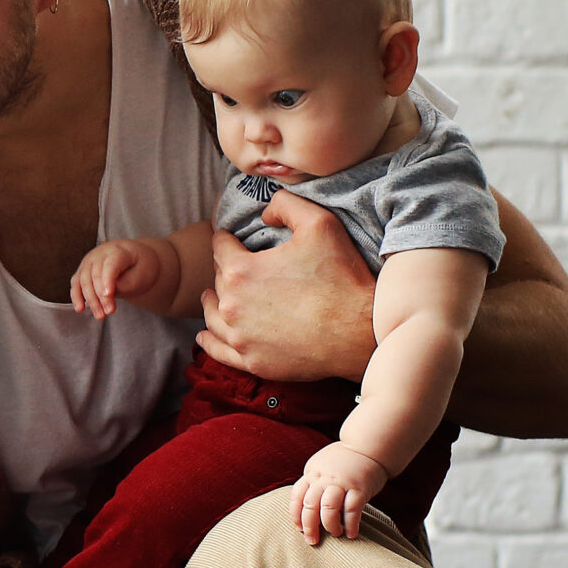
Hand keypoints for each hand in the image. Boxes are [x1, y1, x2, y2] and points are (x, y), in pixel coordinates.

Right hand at [70, 239, 160, 318]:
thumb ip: (126, 283)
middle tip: (110, 312)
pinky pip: (76, 283)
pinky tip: (79, 309)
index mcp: (119, 250)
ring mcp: (89, 260)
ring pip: (84, 280)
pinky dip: (76, 296)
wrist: (135, 258)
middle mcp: (100, 253)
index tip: (109, 295)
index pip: (110, 265)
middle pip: (96, 275)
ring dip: (90, 300)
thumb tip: (107, 294)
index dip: (108, 280)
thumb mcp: (142, 274)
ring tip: (100, 315)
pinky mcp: (83, 270)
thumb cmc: (140, 266)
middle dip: (101, 296)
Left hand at [198, 193, 376, 381]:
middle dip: (227, 271)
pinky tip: (204, 336)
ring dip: (213, 303)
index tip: (232, 238)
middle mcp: (231, 305)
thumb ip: (285, 205)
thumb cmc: (343, 277)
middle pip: (218, 281)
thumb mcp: (320, 223)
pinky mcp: (253, 361)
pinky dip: (210, 341)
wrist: (363, 332)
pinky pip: (220, 351)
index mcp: (240, 270)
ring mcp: (241, 337)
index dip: (227, 238)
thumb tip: (265, 212)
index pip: (219, 247)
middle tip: (241, 268)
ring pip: (213, 316)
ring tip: (214, 297)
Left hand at [292, 441, 388, 544]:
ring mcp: (342, 482)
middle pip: (310, 504)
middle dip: (309, 526)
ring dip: (329, 525)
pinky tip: (351, 534)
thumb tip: (304, 510)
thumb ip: (313, 483)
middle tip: (312, 540)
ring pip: (328, 508)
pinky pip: (352, 510)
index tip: (299, 528)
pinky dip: (350, 525)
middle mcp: (325, 477)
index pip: (297, 496)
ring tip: (334, 533)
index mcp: (312, 473)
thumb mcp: (321, 466)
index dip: (296, 515)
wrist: (368, 447)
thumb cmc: (343, 461)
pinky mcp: (360, 488)